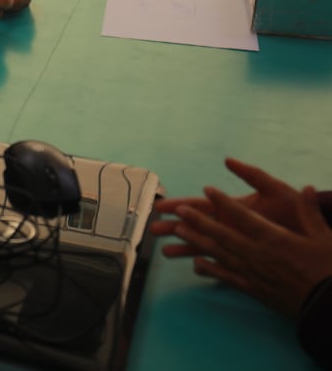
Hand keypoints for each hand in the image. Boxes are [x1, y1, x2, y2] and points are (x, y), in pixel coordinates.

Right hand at [151, 158, 305, 256]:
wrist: (314, 233)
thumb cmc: (295, 210)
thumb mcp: (275, 189)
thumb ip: (252, 175)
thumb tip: (228, 160)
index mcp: (233, 208)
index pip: (201, 206)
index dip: (180, 205)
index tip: (161, 206)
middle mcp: (231, 225)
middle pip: (197, 226)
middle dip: (175, 227)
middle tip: (154, 230)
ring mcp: (237, 241)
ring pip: (206, 245)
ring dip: (186, 247)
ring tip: (166, 252)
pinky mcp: (247, 257)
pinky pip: (222, 262)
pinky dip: (208, 265)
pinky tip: (195, 268)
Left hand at [162, 185, 331, 317]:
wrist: (329, 307)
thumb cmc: (329, 270)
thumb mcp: (325, 238)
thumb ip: (311, 212)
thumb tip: (308, 187)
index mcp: (274, 238)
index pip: (243, 216)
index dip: (224, 202)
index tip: (207, 190)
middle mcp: (258, 254)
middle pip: (222, 234)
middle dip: (198, 220)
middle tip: (177, 209)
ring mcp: (254, 273)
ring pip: (219, 254)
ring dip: (196, 241)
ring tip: (177, 231)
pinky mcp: (255, 289)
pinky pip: (228, 277)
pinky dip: (211, 270)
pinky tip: (196, 264)